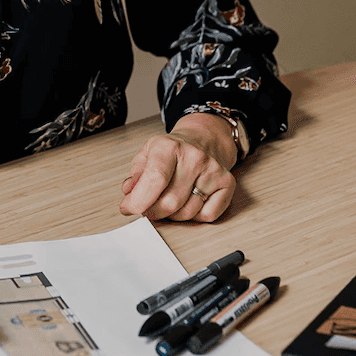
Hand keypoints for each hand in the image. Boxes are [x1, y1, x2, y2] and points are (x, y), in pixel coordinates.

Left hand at [119, 112, 238, 221]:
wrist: (204, 139)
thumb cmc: (173, 151)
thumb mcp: (147, 154)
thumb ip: (135, 175)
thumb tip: (130, 193)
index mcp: (170, 147)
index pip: (154, 180)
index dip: (138, 201)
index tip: (128, 208)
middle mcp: (194, 157)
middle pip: (169, 203)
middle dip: (153, 212)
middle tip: (147, 208)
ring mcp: (213, 171)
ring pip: (187, 213)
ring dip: (173, 215)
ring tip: (169, 201)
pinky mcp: (227, 183)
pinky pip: (207, 215)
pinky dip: (195, 216)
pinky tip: (189, 202)